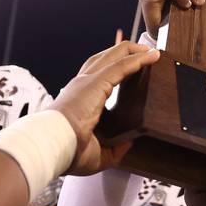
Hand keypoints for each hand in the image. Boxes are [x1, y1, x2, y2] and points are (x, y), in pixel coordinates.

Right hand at [56, 40, 159, 174]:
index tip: (135, 67)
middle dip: (127, 53)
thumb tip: (129, 144)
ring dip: (134, 51)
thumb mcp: (97, 154)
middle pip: (107, 58)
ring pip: (114, 55)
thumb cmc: (67, 152)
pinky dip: (138, 59)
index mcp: (80, 99)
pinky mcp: (96, 83)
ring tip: (151, 51)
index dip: (116, 67)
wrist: (53, 147)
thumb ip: (114, 150)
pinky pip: (121, 65)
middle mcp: (82, 85)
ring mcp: (88, 81)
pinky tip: (152, 56)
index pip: (99, 74)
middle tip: (148, 54)